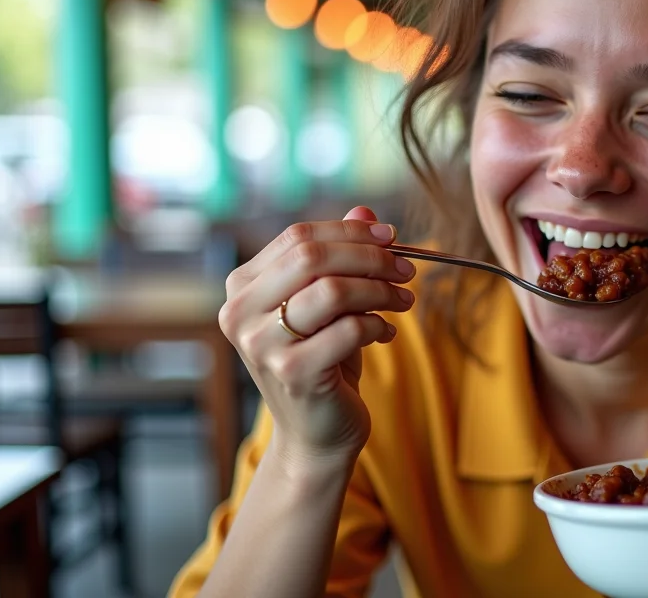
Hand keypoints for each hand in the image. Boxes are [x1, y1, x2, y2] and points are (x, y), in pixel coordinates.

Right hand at [219, 206, 415, 468]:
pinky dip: (378, 325)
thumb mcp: (330, 303)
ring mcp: (261, 345)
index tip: (392, 238)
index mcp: (242, 287)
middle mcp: (240, 313)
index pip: (299, 237)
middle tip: (406, 269)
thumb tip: (365, 212)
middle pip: (312, 256)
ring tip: (403, 300)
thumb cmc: (323, 361)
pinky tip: (387, 332)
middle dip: (370, 257)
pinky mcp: (292, 374)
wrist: (316, 434)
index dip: (351, 232)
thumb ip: (341, 255)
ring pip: (334, 290)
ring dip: (380, 290)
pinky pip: (349, 330)